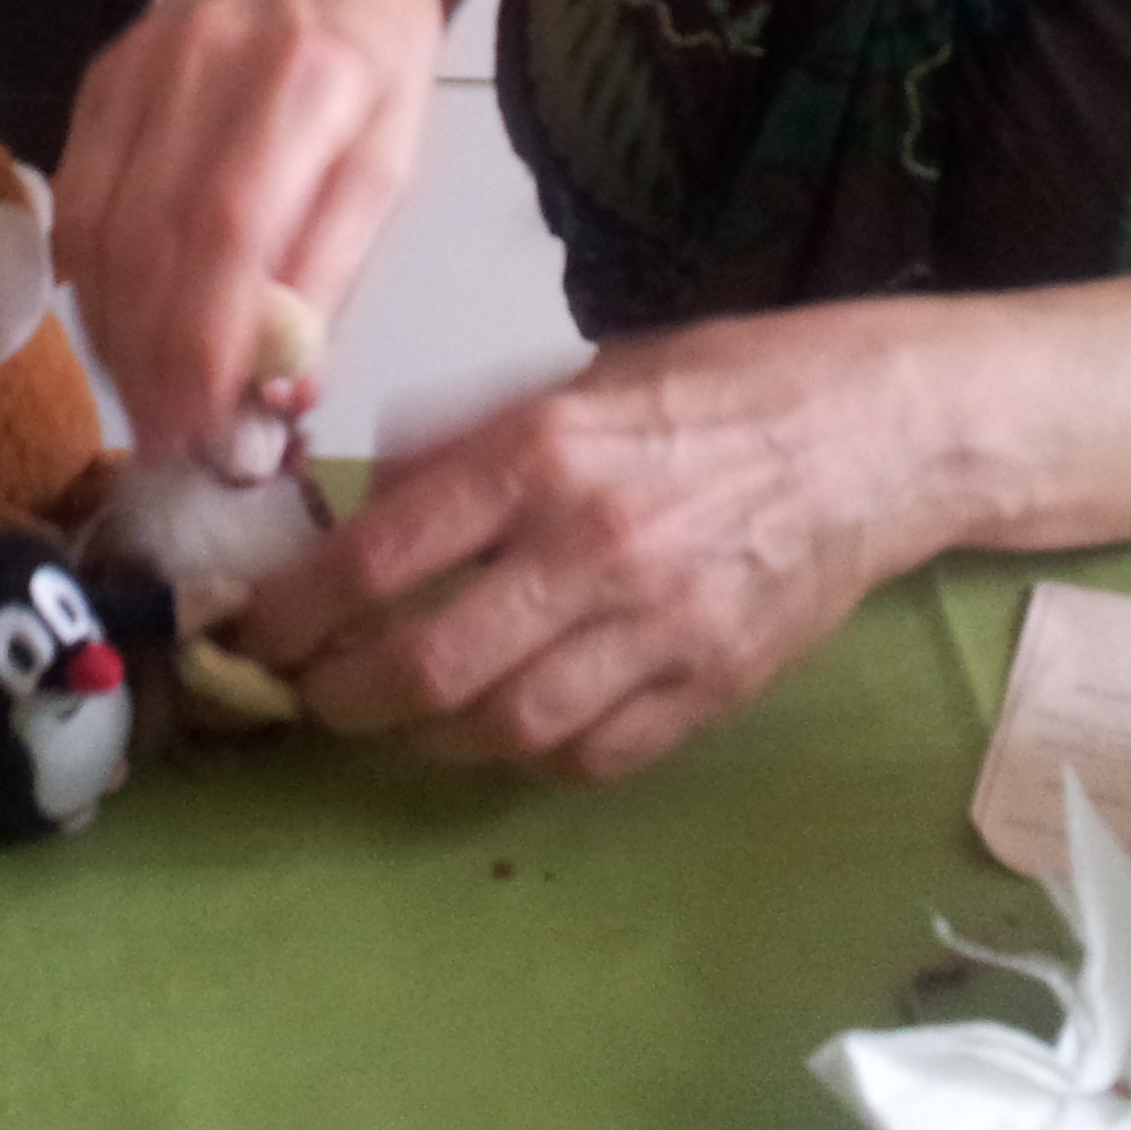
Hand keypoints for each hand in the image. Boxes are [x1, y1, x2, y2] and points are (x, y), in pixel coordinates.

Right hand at [53, 0, 440, 456]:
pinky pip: (74, 201)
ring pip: (95, 228)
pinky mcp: (97, 80)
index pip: (227, 224)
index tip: (205, 425)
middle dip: (151, 360)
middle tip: (173, 443)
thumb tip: (281, 390)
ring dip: (113, 335)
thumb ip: (334, 270)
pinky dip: (89, 283)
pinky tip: (118, 333)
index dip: (202, 337)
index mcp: (303, 79)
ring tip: (150, 405)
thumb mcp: (393, 161)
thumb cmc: (375, 54)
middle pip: (148, 236)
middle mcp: (204, 64)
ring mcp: (137, 68)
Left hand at [235, 305, 966, 780]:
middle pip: (427, 666)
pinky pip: (589, 756)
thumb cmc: (719, 385)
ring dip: (421, 738)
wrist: (877, 433)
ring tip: (387, 716)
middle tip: (304, 692)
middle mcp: (593, 547)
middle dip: (338, 695)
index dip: (295, 612)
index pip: (382, 557)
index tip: (252, 633)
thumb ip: (468, 435)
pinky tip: (495, 727)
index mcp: (546, 450)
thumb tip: (367, 495)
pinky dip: (524, 755)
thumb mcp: (577, 375)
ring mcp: (659, 629)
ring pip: (502, 728)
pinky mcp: (712, 689)